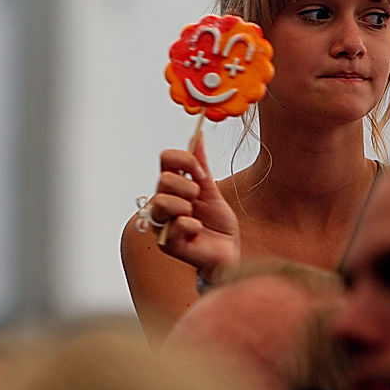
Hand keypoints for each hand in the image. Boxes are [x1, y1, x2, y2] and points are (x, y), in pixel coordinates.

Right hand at [145, 138, 240, 282]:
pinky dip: (193, 226)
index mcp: (172, 187)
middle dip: (188, 187)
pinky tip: (198, 233)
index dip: (184, 160)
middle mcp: (163, 204)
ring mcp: (163, 224)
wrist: (227, 253)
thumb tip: (198, 136)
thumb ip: (201, 167)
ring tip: (196, 216)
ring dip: (187, 206)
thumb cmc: (217, 225)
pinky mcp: (167, 244)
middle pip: (163, 180)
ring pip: (162, 202)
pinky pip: (178, 224)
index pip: (165, 159)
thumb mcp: (211, 191)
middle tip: (198, 199)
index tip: (200, 172)